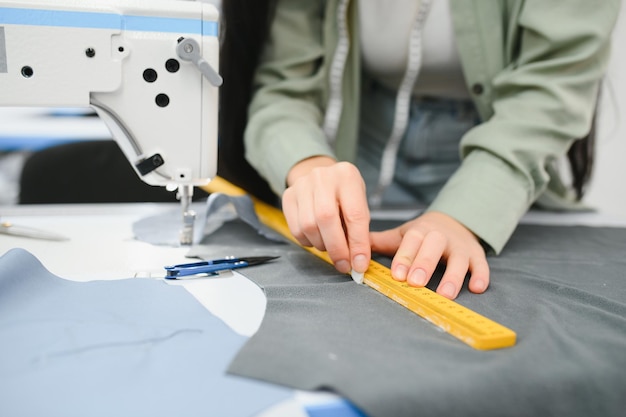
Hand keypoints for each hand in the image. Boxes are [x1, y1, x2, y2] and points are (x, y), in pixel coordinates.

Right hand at [283, 157, 370, 274]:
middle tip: (343, 264)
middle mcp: (322, 177)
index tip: (359, 264)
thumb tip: (357, 260)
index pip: (354, 214)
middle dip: (336, 248)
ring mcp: (302, 185)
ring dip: (321, 245)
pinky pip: (296, 229)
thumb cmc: (344, 194)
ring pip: (308, 226)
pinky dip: (308, 241)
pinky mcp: (288, 196)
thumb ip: (359, 230)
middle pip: (326, 219)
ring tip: (330, 245)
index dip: (358, 243)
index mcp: (347, 176)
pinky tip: (317, 238)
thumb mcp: (359, 204)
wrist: (321, 177)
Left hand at [370, 211, 488, 298]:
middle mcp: (441, 237)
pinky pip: (482, 265)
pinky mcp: (477, 255)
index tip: (397, 275)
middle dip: (425, 264)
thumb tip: (352, 247)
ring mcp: (461, 247)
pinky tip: (477, 288)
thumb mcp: (402, 234)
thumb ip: (379, 242)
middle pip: (434, 247)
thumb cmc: (423, 235)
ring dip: (453, 276)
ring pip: (459, 259)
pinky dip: (481, 276)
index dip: (404, 257)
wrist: (454, 222)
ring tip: (446, 294)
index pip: (411, 241)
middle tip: (415, 283)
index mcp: (420, 231)